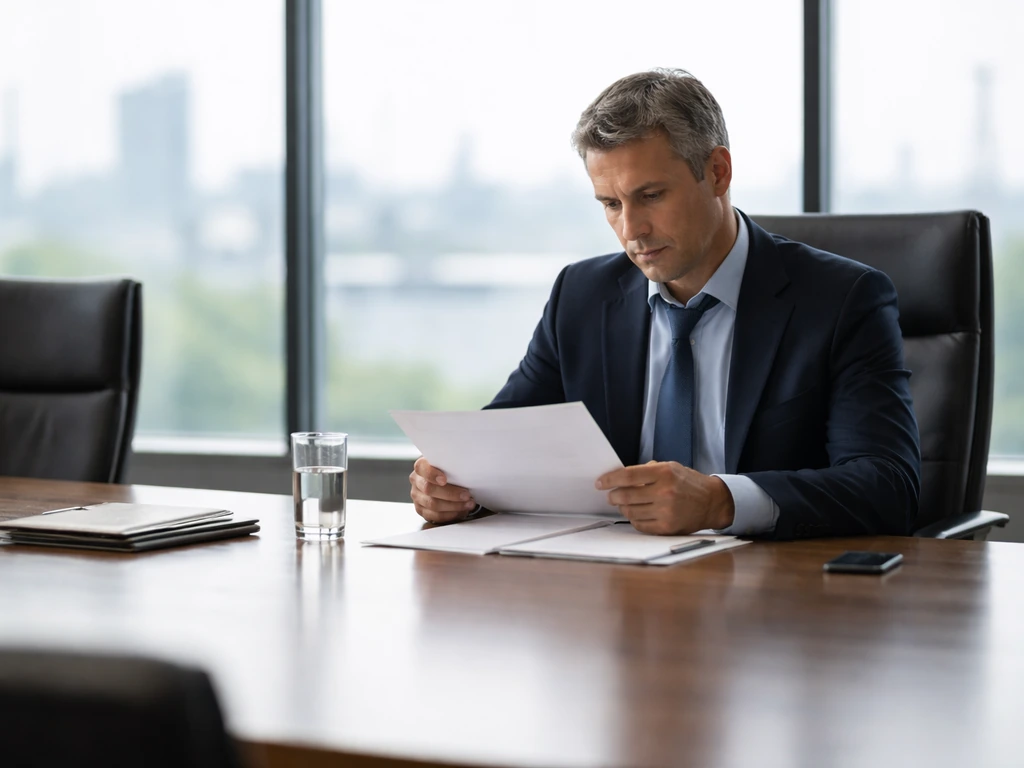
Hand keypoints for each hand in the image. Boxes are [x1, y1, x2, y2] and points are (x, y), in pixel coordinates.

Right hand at [409, 457, 476, 523]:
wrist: (445, 482)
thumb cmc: (449, 472)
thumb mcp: (449, 465)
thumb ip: (452, 466)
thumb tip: (467, 471)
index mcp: (421, 466)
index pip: (421, 468)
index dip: (432, 474)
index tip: (444, 480)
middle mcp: (417, 481)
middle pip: (429, 489)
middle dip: (450, 494)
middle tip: (466, 495)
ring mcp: (417, 497)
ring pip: (433, 504)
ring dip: (454, 506)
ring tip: (468, 504)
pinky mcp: (421, 510)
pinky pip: (435, 516)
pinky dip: (450, 514)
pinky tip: (460, 511)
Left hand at [595, 461, 734, 534]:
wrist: (712, 502)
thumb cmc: (688, 483)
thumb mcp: (670, 467)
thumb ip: (646, 471)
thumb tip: (620, 477)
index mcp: (664, 473)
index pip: (627, 476)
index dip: (610, 479)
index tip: (600, 483)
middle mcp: (664, 492)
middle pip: (625, 496)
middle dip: (613, 496)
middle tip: (611, 496)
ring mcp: (666, 512)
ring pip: (630, 512)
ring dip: (623, 508)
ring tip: (625, 504)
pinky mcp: (667, 527)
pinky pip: (640, 525)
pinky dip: (634, 519)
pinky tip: (637, 513)